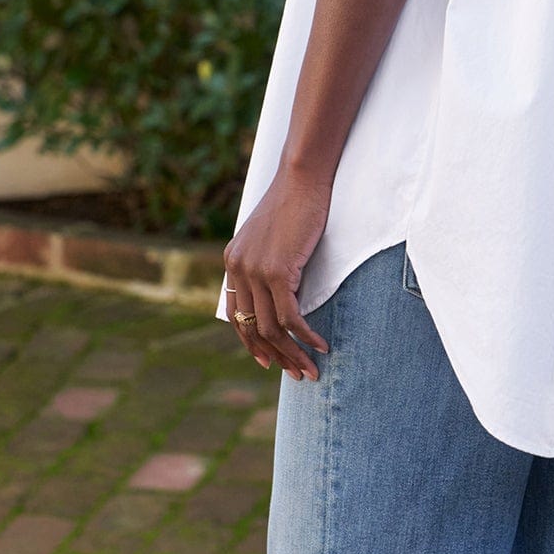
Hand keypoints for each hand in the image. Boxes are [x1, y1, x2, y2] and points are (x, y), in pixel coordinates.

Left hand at [222, 159, 333, 380]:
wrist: (302, 179)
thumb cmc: (295, 203)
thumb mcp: (270, 236)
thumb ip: (265, 262)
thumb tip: (279, 291)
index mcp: (232, 262)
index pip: (237, 315)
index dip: (251, 343)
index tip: (269, 361)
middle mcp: (238, 269)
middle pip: (253, 328)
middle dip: (275, 356)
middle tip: (296, 374)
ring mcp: (255, 271)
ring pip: (272, 329)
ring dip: (293, 354)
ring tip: (312, 369)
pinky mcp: (277, 272)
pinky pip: (291, 317)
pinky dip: (306, 336)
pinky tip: (321, 345)